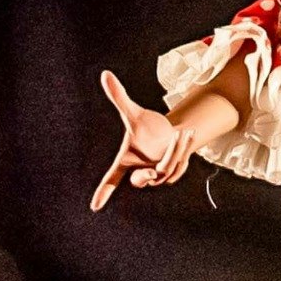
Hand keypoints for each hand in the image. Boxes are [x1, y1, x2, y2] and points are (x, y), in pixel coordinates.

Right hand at [91, 70, 193, 208]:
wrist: (167, 132)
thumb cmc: (146, 126)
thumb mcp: (133, 113)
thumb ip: (119, 97)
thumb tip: (105, 74)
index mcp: (126, 161)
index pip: (112, 179)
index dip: (104, 191)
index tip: (95, 207)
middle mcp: (139, 172)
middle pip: (141, 181)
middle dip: (148, 173)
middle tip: (158, 159)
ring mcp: (155, 176)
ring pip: (165, 172)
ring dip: (175, 151)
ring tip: (181, 133)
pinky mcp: (170, 175)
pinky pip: (177, 169)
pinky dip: (183, 152)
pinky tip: (185, 138)